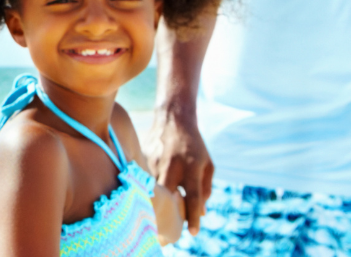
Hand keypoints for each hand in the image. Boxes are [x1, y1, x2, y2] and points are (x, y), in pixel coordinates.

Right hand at [149, 113, 213, 234]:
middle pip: (167, 196)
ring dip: (158, 195)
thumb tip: (201, 212)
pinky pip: (145, 177)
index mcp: (191, 168)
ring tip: (160, 196)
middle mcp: (172, 167)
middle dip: (168, 211)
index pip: (193, 198)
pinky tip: (152, 177)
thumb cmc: (195, 145)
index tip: (192, 232)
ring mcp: (155, 162)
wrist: (173, 118)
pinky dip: (149, 182)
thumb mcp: (207, 165)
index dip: (193, 217)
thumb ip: (206, 189)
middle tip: (170, 220)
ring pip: (154, 188)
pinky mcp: (143, 158)